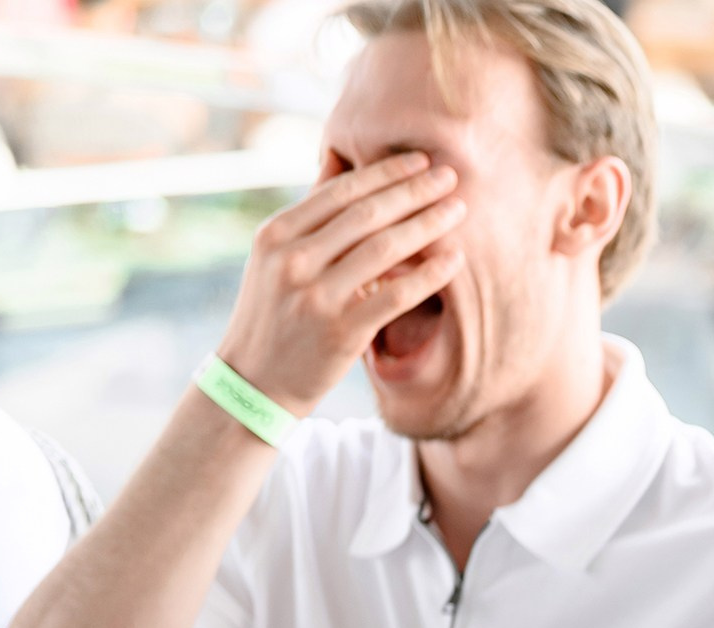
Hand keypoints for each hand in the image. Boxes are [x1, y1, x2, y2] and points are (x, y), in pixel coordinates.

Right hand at [211, 151, 465, 413]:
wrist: (254, 381)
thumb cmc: (276, 313)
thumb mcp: (275, 258)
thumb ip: (310, 216)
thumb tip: (338, 161)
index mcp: (277, 234)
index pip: (341, 191)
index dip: (386, 173)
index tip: (422, 160)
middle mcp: (293, 259)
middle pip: (367, 214)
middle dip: (414, 191)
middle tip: (451, 175)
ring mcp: (316, 296)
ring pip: (384, 249)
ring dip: (428, 224)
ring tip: (459, 209)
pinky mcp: (341, 331)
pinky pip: (396, 295)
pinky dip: (429, 274)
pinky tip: (455, 259)